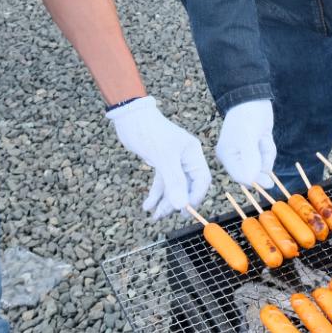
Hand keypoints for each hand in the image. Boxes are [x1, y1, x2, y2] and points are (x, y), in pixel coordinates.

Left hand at [107, 96, 211, 220]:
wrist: (129, 117)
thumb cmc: (150, 132)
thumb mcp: (163, 157)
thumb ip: (174, 182)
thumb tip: (181, 206)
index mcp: (193, 153)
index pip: (202, 180)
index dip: (195, 197)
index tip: (183, 212)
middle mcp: (186, 158)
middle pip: (187, 186)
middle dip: (176, 202)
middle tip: (164, 216)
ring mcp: (173, 161)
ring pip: (172, 187)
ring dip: (164, 202)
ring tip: (154, 216)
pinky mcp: (160, 162)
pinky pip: (161, 182)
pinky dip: (155, 194)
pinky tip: (147, 206)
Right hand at [215, 99, 275, 187]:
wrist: (254, 98)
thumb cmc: (247, 116)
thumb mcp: (248, 137)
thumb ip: (250, 158)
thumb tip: (252, 179)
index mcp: (227, 155)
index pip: (240, 176)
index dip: (254, 181)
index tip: (269, 182)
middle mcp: (235, 157)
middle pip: (252, 174)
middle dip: (263, 165)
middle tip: (265, 148)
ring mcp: (247, 154)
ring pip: (262, 166)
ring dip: (267, 154)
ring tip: (263, 138)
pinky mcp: (257, 149)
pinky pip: (266, 157)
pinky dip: (269, 150)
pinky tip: (265, 137)